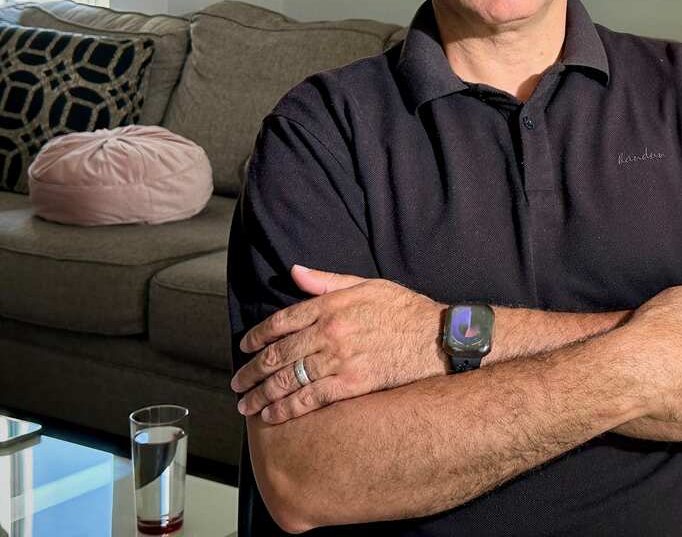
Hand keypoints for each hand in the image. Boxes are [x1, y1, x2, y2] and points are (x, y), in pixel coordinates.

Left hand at [230, 265, 446, 423]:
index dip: (258, 336)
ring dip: (263, 395)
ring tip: (247, 405)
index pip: (282, 321)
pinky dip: (288, 409)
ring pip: (289, 379)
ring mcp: (340, 359)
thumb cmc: (404, 309)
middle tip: (237, 383)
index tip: (245, 348)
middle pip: (279, 354)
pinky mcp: (352, 384)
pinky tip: (273, 416)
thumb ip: (327, 282)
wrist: (437, 337)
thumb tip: (295, 271)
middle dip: (252, 371)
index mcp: (331, 306)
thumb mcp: (368, 284)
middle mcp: (330, 332)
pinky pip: (311, 399)